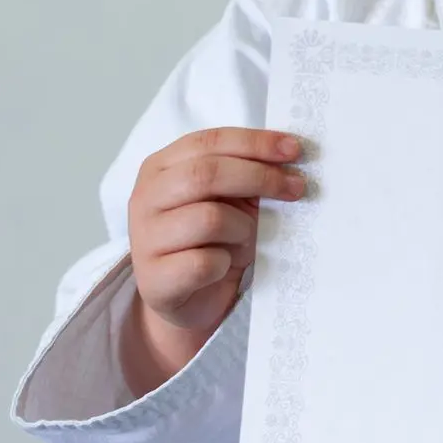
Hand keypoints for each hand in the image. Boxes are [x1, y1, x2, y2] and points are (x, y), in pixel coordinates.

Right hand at [122, 127, 305, 390]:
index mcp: (160, 168)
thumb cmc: (210, 244)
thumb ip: (244, 176)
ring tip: (247, 240)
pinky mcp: (155, 279)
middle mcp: (146, 198)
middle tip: (296, 188)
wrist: (186, 301)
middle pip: (206, 174)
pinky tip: (225, 267)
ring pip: (209, 219)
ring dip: (242, 229)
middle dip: (259, 177)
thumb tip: (289, 159)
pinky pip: (204, 263)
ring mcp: (146, 239)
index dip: (254, 143)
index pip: (208, 142)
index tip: (293, 149)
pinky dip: (226, 264)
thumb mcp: (228, 201)